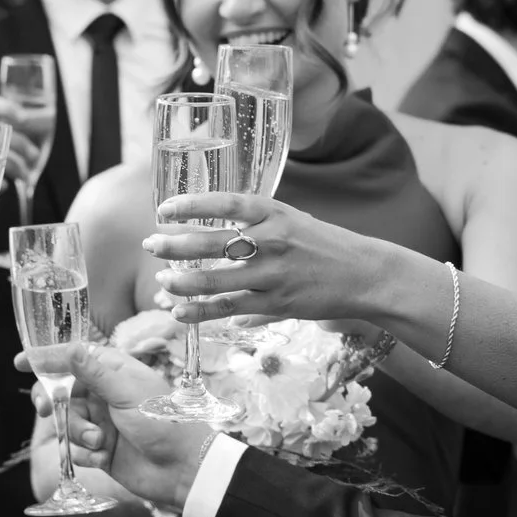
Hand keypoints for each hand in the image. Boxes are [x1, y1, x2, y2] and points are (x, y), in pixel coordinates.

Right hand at [20, 341, 214, 512]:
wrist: (182, 470)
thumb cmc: (163, 423)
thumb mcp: (126, 393)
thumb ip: (94, 372)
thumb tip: (69, 348)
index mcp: (114, 371)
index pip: (73, 357)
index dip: (46, 359)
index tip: (21, 362)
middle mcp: (105, 394)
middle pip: (62, 391)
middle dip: (53, 401)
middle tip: (46, 409)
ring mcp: (102, 422)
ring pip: (67, 422)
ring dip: (77, 432)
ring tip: (99, 442)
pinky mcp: (100, 449)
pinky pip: (75, 448)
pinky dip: (85, 453)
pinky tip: (104, 457)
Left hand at [145, 192, 395, 327]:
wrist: (365, 274)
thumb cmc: (323, 244)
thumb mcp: (291, 220)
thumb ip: (255, 226)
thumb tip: (217, 239)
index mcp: (274, 212)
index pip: (225, 204)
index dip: (191, 205)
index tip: (164, 209)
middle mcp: (272, 240)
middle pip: (212, 242)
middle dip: (174, 245)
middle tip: (151, 245)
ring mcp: (274, 274)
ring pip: (215, 280)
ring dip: (181, 282)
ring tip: (162, 282)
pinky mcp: (277, 303)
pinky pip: (230, 308)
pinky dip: (201, 311)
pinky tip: (179, 312)